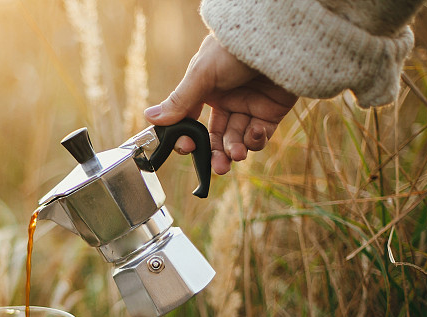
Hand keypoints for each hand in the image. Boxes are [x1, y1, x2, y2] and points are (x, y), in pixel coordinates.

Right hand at [144, 35, 297, 174]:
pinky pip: (260, 136)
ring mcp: (249, 107)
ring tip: (235, 155)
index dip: (191, 138)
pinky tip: (254, 134)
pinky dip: (256, 140)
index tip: (188, 147)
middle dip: (216, 154)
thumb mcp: (201, 75)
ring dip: (235, 151)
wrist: (276, 39)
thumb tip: (149, 118)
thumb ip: (179, 100)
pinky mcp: (271, 112)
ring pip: (237, 140)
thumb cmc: (234, 50)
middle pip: (217, 137)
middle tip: (218, 167)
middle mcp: (227, 100)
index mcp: (205, 90)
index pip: (192, 122)